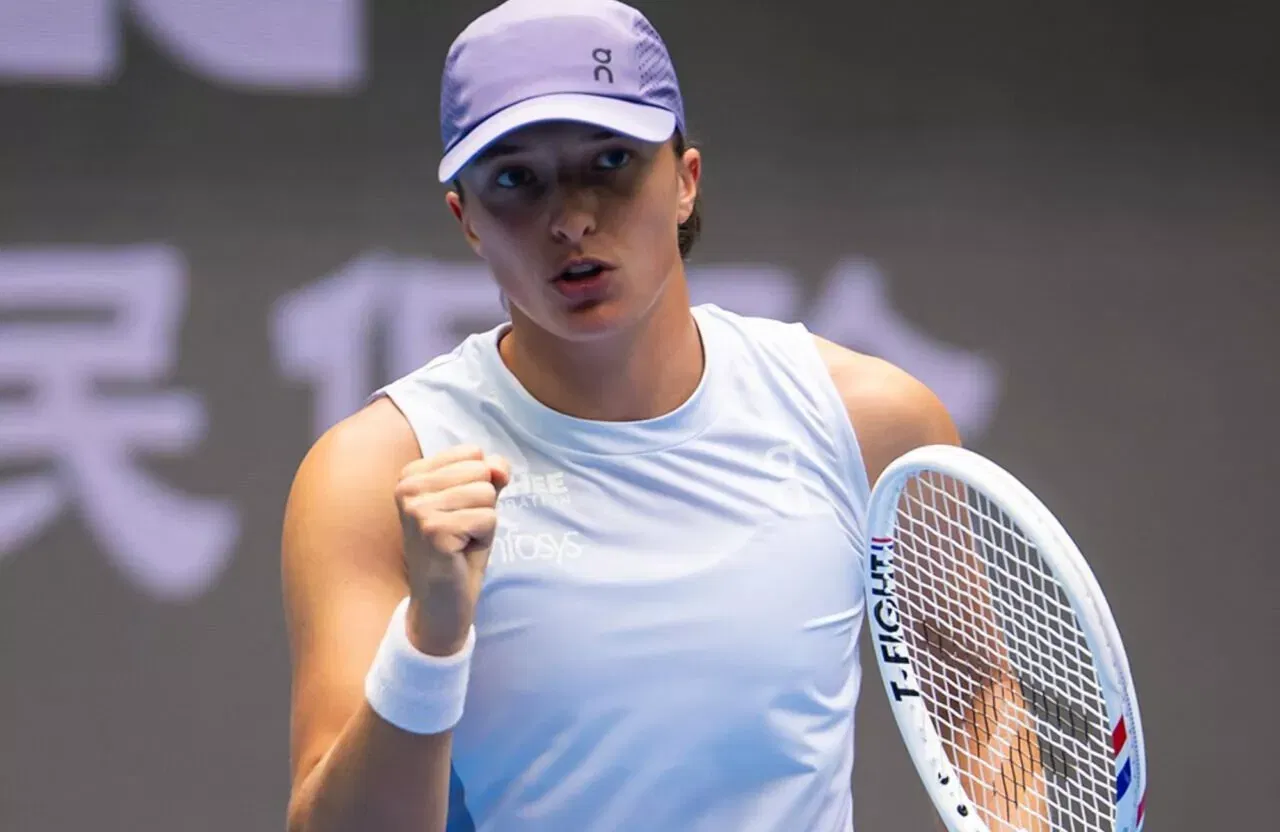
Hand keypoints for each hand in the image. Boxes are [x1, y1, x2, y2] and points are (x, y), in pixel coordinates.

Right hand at [395, 445, 510, 655]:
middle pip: (481, 472)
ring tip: (461, 541)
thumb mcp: (477, 502)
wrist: (441, 601)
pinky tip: (461, 552)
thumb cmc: (459, 549)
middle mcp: (408, 487)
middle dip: (483, 505)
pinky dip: (484, 538)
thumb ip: (490, 474)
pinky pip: (488, 518)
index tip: (458, 512)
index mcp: (412, 474)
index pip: (473, 453)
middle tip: (461, 530)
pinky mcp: (433, 531)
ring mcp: (417, 509)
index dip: (479, 485)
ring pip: (486, 494)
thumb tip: (498, 467)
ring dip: (484, 522)